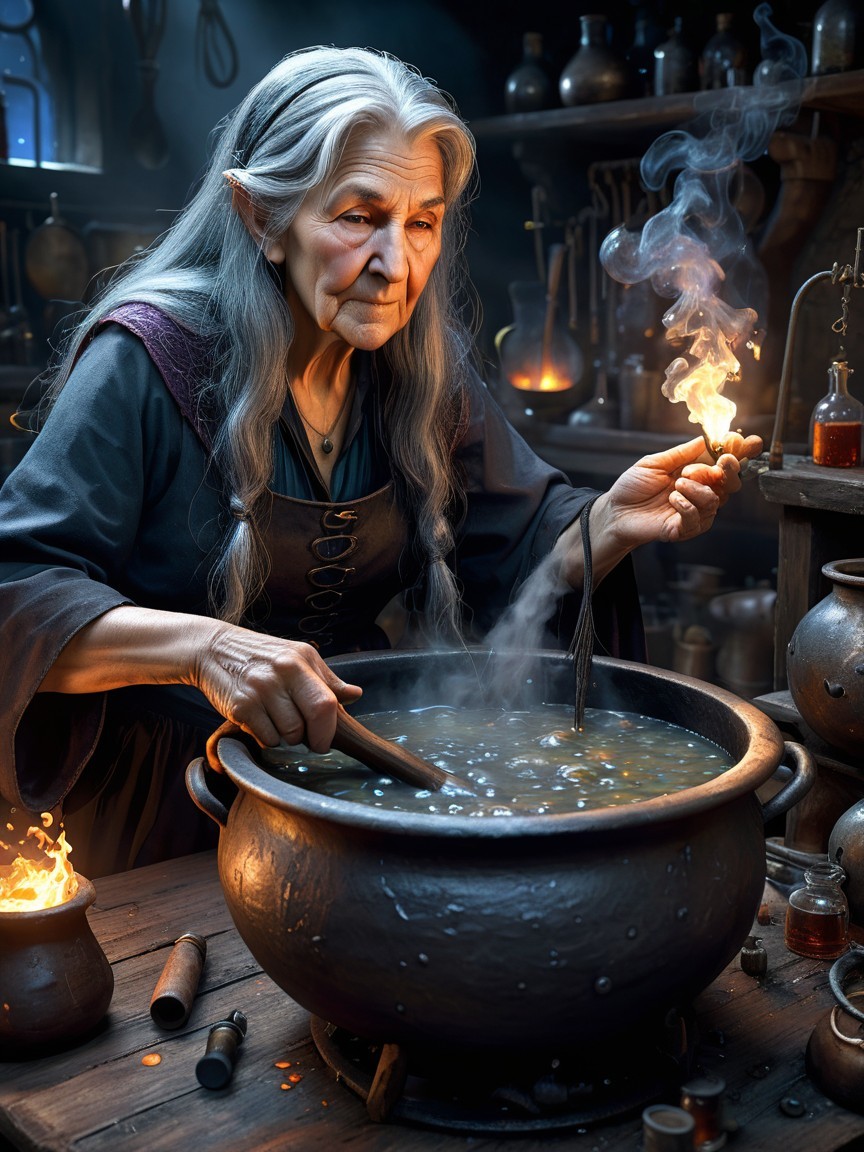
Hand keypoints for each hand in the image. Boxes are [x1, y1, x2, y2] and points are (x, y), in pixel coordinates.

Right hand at [193, 625, 362, 755]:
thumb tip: (355, 694)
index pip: (325, 704)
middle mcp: (280, 674)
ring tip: (277, 719)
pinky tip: (260, 720)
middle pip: (306, 726)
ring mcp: (258, 691)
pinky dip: (266, 737)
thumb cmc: (262, 656)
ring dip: (285, 737)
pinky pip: (265, 739)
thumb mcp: (297, 657)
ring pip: (286, 737)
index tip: (325, 741)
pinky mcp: (239, 707)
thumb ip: (327, 680)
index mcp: (300, 661)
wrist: (213, 649)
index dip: (328, 730)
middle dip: (309, 739)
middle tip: (303, 735)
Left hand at [603, 431, 762, 548]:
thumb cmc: (633, 487)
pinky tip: (672, 499)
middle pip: (732, 483)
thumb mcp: (656, 462)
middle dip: (730, 469)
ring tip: (678, 483)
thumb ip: (681, 453)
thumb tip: (705, 439)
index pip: (724, 464)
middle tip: (722, 460)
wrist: (614, 511)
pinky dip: (686, 504)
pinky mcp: (684, 529)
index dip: (739, 452)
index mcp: (696, 474)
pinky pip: (697, 517)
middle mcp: (700, 493)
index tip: (743, 441)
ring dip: (699, 487)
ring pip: (716, 500)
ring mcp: (695, 512)